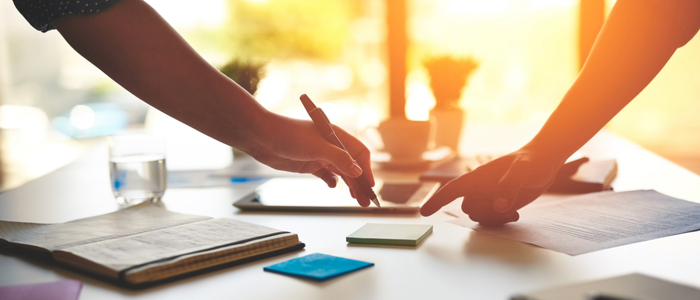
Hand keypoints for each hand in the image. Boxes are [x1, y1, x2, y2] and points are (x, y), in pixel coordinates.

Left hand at [240, 113, 374, 206]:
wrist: (262, 137)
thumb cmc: (288, 135)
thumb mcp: (317, 147)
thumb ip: (339, 159)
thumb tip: (357, 171)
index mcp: (336, 136)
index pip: (359, 153)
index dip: (366, 169)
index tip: (370, 185)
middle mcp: (331, 146)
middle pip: (352, 166)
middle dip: (360, 183)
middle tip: (365, 200)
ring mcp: (321, 156)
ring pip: (341, 172)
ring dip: (350, 186)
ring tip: (356, 200)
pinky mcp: (310, 164)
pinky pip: (327, 175)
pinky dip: (332, 181)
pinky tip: (333, 186)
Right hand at [420, 148, 570, 225]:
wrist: (544, 162)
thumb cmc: (531, 161)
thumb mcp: (523, 170)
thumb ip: (509, 186)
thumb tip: (499, 206)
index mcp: (478, 177)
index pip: (452, 190)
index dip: (437, 201)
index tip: (423, 212)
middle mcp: (480, 189)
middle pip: (469, 209)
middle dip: (485, 213)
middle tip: (507, 208)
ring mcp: (489, 197)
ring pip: (480, 217)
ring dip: (495, 219)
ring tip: (513, 211)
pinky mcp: (499, 206)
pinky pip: (492, 220)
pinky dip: (502, 221)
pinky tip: (515, 214)